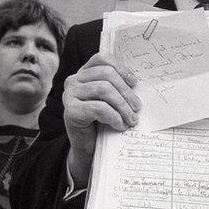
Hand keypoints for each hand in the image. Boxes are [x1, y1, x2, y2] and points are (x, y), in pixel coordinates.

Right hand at [63, 51, 139, 184]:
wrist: (89, 149)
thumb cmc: (103, 122)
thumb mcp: (112, 101)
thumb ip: (119, 87)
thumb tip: (139, 81)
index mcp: (84, 73)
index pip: (103, 59)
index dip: (121, 68)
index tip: (135, 83)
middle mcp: (73, 80)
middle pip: (107, 74)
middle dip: (126, 92)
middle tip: (138, 108)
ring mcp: (69, 95)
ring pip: (104, 89)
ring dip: (123, 106)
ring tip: (132, 120)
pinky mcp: (70, 111)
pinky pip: (99, 108)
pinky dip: (114, 117)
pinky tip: (120, 126)